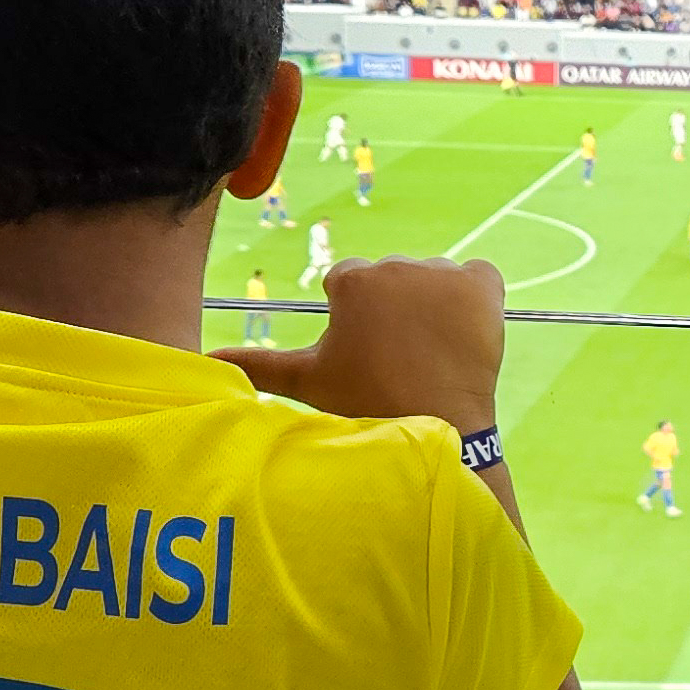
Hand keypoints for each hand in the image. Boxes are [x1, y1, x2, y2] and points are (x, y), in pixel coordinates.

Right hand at [218, 257, 505, 435]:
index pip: (351, 283)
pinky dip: (475, 299)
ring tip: (431, 353)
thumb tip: (205, 361)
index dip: (359, 320)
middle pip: (393, 280)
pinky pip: (479, 276)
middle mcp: (397, 264)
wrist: (437, 425)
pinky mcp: (484, 284)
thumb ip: (257, 363)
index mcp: (352, 279)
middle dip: (395, 310)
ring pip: (434, 281)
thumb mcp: (307, 381)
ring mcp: (444, 272)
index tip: (368, 353)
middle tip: (399, 358)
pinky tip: (463, 334)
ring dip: (433, 306)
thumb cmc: (366, 403)